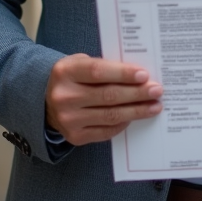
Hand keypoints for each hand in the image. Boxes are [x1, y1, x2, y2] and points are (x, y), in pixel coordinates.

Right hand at [44, 53, 163, 145]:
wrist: (45, 101)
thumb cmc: (72, 78)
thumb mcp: (80, 63)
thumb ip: (105, 67)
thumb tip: (139, 76)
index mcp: (65, 72)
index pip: (98, 72)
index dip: (123, 73)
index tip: (145, 75)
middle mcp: (64, 97)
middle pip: (108, 96)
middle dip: (137, 93)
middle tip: (157, 90)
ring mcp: (68, 119)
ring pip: (110, 115)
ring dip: (136, 111)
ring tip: (154, 106)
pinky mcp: (75, 136)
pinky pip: (106, 131)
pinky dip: (123, 123)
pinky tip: (135, 117)